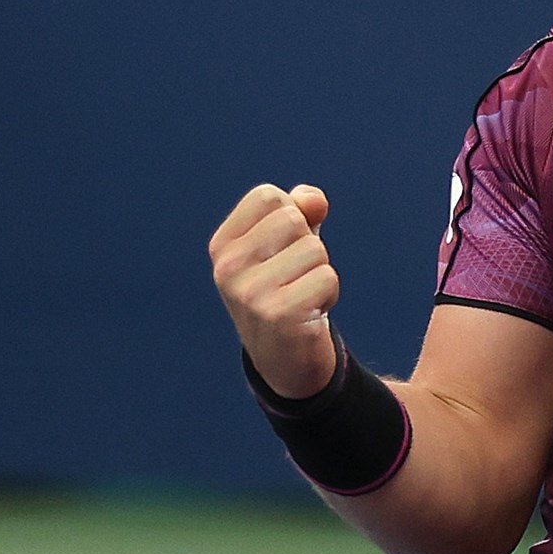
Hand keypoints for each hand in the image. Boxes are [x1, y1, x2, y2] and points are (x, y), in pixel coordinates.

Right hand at [209, 183, 339, 397]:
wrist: (285, 356)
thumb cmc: (287, 287)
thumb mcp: (288, 243)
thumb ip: (301, 210)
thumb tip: (313, 199)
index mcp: (223, 245)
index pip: (268, 197)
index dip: (291, 215)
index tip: (283, 249)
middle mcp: (228, 268)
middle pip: (293, 219)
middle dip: (309, 245)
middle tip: (295, 277)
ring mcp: (250, 293)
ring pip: (315, 250)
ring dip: (320, 272)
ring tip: (301, 295)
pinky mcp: (278, 314)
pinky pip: (327, 278)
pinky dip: (329, 294)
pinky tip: (309, 313)